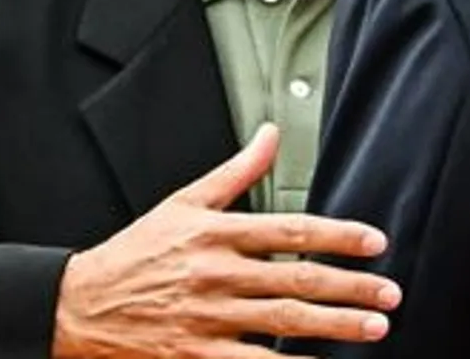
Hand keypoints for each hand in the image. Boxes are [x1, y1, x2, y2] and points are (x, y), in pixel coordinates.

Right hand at [54, 125, 399, 358]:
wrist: (79, 304)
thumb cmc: (135, 253)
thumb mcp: (182, 202)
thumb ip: (235, 172)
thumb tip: (270, 132)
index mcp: (214, 232)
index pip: (290, 231)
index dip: (338, 236)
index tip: (376, 243)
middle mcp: (214, 272)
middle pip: (297, 279)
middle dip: (351, 286)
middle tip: (390, 292)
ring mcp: (207, 316)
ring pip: (284, 321)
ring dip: (335, 325)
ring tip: (374, 328)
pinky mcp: (196, 354)